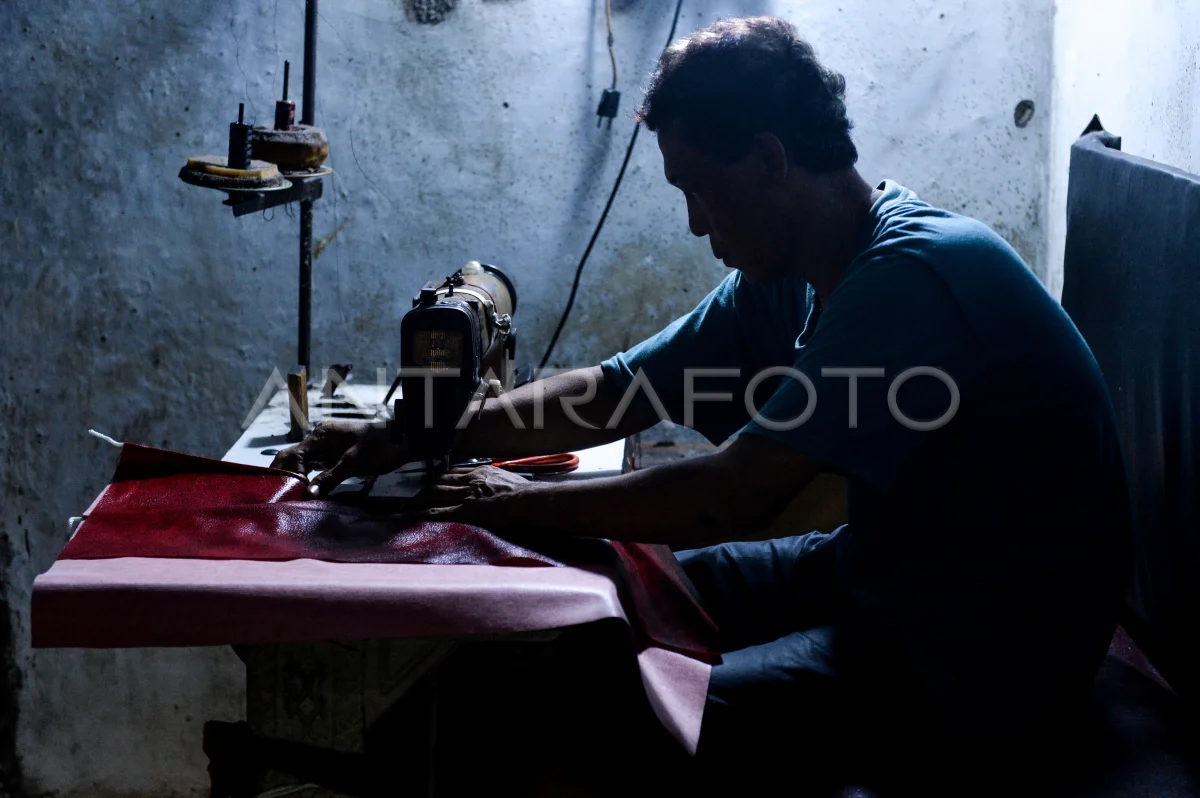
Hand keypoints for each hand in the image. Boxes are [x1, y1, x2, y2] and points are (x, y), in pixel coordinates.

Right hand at [270, 420, 410, 495]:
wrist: (403, 440)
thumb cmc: (381, 447)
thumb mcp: (354, 463)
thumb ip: (330, 477)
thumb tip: (308, 493)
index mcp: (322, 435)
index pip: (294, 454)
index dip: (289, 473)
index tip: (289, 492)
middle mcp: (320, 439)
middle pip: (293, 456)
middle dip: (284, 473)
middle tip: (275, 494)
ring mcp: (327, 448)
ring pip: (303, 463)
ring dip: (294, 477)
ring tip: (286, 496)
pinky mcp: (335, 457)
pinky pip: (315, 467)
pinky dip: (308, 478)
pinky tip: (303, 491)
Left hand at [402, 465, 540, 527]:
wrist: (528, 499)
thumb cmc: (524, 492)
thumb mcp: (507, 480)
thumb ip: (496, 481)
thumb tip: (494, 486)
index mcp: (480, 472)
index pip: (453, 473)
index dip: (441, 479)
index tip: (433, 485)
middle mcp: (469, 481)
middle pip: (440, 482)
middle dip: (425, 489)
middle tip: (413, 497)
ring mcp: (465, 495)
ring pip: (435, 494)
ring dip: (418, 500)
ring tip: (406, 507)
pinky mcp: (465, 511)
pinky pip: (438, 512)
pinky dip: (422, 514)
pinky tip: (411, 517)